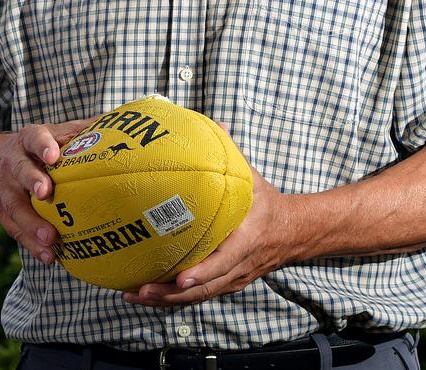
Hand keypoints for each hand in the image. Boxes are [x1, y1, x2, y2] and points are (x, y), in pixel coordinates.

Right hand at [0, 118, 92, 263]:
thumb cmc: (36, 147)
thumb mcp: (54, 132)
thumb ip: (82, 129)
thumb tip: (118, 121)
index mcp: (28, 140)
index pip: (35, 138)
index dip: (43, 145)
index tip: (54, 156)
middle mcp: (12, 162)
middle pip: (19, 171)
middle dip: (32, 180)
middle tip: (47, 193)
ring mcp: (4, 188)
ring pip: (14, 206)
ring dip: (31, 223)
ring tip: (50, 238)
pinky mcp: (0, 212)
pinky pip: (14, 229)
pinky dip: (31, 244)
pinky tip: (48, 256)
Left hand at [123, 160, 297, 306]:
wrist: (292, 233)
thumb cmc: (267, 203)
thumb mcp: (254, 179)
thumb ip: (234, 154)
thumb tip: (216, 124)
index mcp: (247, 240)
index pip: (225, 262)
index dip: (203, 272)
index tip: (180, 277)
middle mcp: (239, 266)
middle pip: (203, 289)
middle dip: (170, 294)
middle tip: (140, 290)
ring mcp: (232, 279)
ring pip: (198, 298)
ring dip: (165, 301)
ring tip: (133, 296)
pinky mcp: (225, 284)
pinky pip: (198, 296)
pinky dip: (172, 299)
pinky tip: (146, 294)